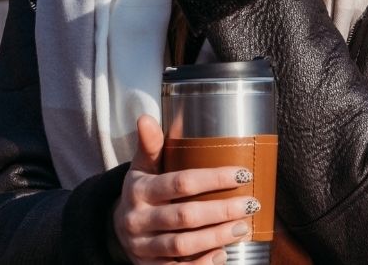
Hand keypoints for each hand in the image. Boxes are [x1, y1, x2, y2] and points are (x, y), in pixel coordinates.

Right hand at [112, 115, 258, 264]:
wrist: (117, 229)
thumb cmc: (141, 192)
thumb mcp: (142, 168)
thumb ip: (150, 145)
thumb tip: (146, 117)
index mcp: (139, 190)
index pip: (180, 183)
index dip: (214, 179)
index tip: (243, 173)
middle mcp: (138, 220)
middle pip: (185, 217)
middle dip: (221, 211)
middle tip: (250, 204)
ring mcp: (143, 246)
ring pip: (183, 245)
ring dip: (217, 237)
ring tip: (243, 227)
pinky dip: (201, 264)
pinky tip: (222, 254)